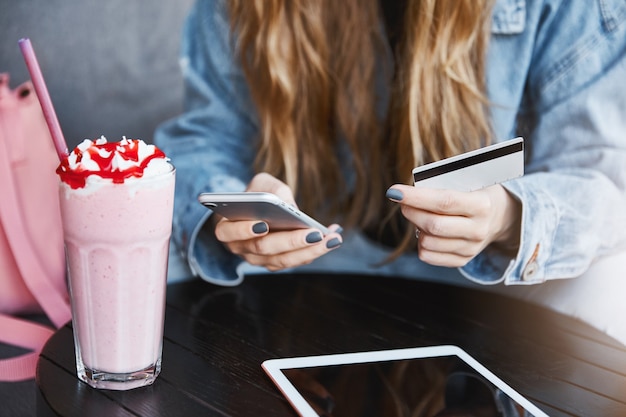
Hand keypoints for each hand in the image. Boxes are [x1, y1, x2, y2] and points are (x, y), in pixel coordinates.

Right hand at [213, 173, 341, 270]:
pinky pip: (294, 261)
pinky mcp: (274, 263)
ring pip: (282, 260)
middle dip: (291, 241)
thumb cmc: (257, 194)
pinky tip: (332, 237)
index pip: (229, 232)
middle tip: (315, 233)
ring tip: (332, 238)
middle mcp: (239, 247)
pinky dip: (314, 251)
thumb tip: (292, 209)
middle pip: (263, 248)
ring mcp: (256, 259)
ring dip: (310, 251)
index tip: (263, 225)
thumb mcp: (262, 183)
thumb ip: (274, 191)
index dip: (244, 230)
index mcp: (226, 227)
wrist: (258, 208)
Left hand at [386, 184, 520, 266]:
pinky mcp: (462, 260)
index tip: (394, 191)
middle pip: (433, 225)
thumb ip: (442, 183)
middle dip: (411, 212)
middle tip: (402, 202)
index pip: (444, 202)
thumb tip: (410, 190)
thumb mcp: (468, 180)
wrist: (499, 216)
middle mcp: (478, 229)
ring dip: (415, 227)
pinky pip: (428, 256)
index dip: (416, 197)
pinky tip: (426, 231)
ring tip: (419, 215)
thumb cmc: (476, 192)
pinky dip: (420, 243)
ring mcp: (471, 248)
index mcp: (482, 205)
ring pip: (427, 242)